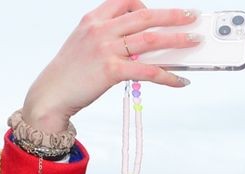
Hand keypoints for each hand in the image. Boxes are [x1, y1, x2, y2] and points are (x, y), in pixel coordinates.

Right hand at [21, 0, 198, 132]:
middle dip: (172, 15)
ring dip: (177, 39)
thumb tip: (142, 45)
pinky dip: (167, 75)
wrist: (51, 94)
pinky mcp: (111, 71)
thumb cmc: (69, 72)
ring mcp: (106, 49)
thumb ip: (109, 37)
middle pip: (144, 16)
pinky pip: (147, 71)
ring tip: (194, 40)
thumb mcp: (84, 43)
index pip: (126, 1)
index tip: (160, 14)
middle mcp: (100, 30)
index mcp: (94, 19)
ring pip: (150, 39)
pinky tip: (179, 80)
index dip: (147, 6)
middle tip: (192, 16)